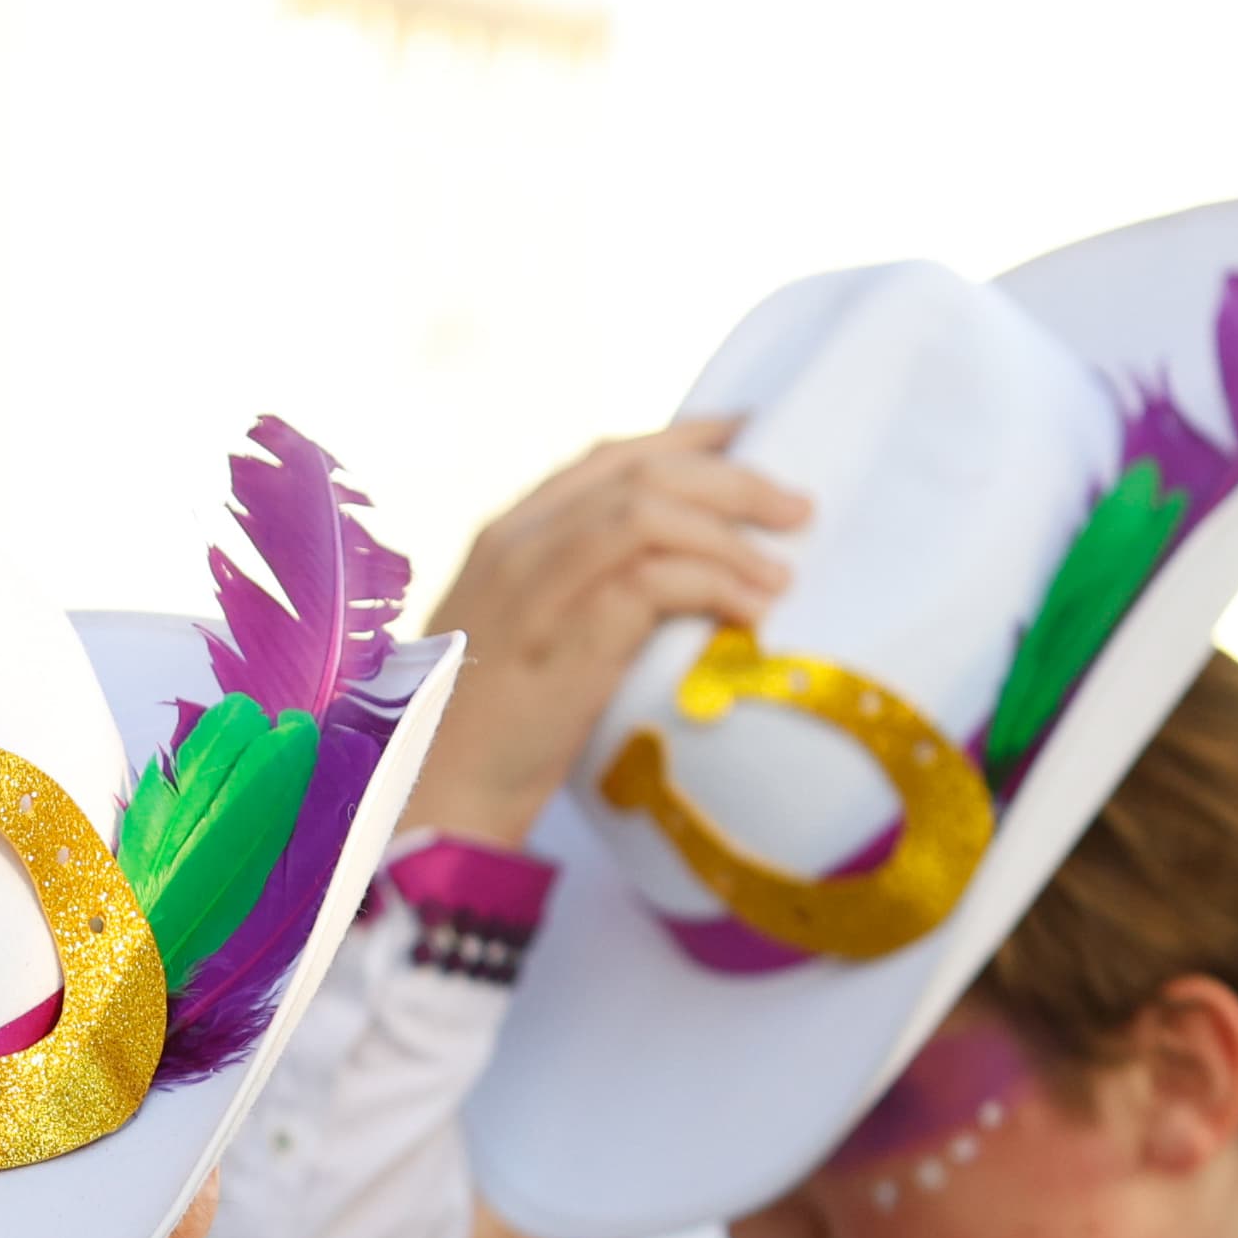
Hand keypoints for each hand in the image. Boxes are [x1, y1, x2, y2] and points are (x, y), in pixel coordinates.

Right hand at [401, 418, 809, 847]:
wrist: (439, 799)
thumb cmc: (492, 735)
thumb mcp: (528, 638)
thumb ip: (577, 592)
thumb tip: (675, 579)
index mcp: (507, 535)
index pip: (607, 458)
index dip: (685, 439)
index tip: (750, 438)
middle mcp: (519, 544)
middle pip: (642, 472)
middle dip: (733, 479)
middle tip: (797, 506)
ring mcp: (539, 586)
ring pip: (653, 512)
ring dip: (731, 533)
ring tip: (779, 573)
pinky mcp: (568, 636)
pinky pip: (659, 578)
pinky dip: (716, 584)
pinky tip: (750, 611)